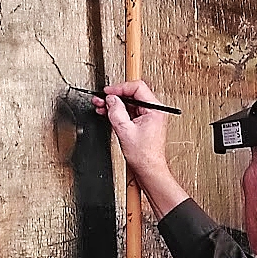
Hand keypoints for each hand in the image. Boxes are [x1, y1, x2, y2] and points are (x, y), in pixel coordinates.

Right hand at [94, 81, 186, 213]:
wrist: (148, 170)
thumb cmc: (144, 156)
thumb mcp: (125, 130)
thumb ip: (116, 111)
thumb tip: (111, 99)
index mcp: (155, 109)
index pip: (137, 87)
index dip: (120, 88)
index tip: (108, 92)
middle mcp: (154, 111)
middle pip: (132, 94)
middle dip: (115, 96)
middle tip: (102, 99)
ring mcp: (149, 117)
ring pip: (130, 103)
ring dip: (115, 104)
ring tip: (101, 106)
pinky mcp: (144, 123)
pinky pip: (130, 112)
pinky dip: (118, 112)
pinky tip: (108, 113)